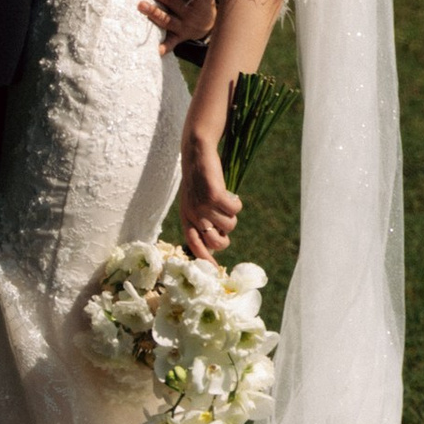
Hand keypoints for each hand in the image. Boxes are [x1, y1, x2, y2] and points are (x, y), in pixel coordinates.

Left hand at [134, 0, 216, 54]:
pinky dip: (163, 47)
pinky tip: (154, 49)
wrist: (212, 28)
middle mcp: (190, 11)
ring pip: (167, 19)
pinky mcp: (179, 37)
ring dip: (154, 13)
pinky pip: (171, 43)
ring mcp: (184, 26)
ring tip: (139, 4)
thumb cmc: (204, 2)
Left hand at [178, 137, 240, 259]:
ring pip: (230, 225)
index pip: (194, 246)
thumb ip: (201, 222)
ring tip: (223, 200)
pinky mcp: (215, 195)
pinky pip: (235, 210)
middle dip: (226, 236)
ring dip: (231, 214)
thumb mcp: (194, 202)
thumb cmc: (198, 180)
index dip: (205, 259)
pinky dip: (237, 203)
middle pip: (217, 241)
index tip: (216, 271)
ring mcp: (203, 205)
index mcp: (186, 218)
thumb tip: (215, 246)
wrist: (197, 153)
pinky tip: (230, 194)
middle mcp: (193, 214)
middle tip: (225, 221)